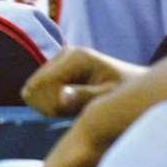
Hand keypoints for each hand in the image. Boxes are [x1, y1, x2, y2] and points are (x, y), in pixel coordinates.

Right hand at [21, 46, 143, 115]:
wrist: (134, 87)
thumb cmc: (124, 93)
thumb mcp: (107, 99)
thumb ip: (83, 98)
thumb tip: (60, 98)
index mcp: (76, 57)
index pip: (40, 85)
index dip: (52, 106)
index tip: (73, 112)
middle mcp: (64, 54)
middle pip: (33, 88)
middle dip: (50, 106)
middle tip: (76, 111)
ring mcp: (59, 61)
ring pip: (32, 91)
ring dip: (50, 106)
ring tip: (75, 107)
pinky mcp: (56, 70)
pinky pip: (37, 92)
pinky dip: (50, 103)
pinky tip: (70, 104)